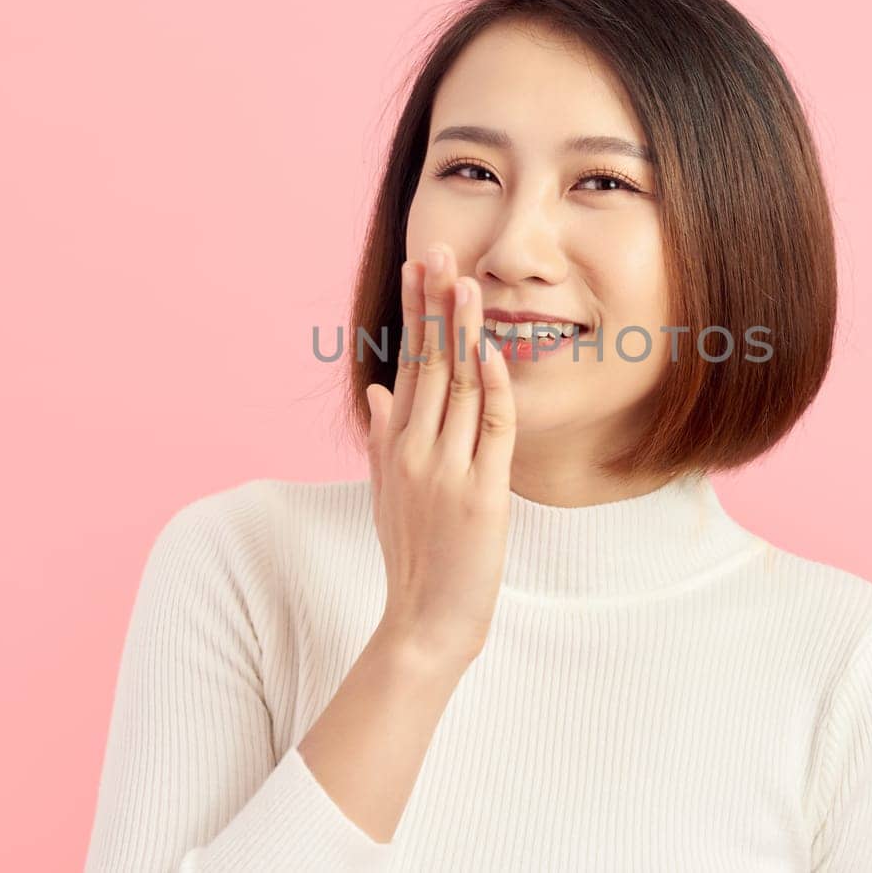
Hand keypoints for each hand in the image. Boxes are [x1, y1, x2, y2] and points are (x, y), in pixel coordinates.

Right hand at [364, 243, 517, 668]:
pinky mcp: (480, 494)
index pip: (407, 364)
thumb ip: (383, 438)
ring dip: (463, 332)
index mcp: (396, 446)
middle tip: (439, 251)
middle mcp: (415, 450)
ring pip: (456, 387)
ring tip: (468, 283)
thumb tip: (378, 389)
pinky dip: (491, 388)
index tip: (419, 267)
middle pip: (427, 364)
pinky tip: (492, 351)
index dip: (415, 313)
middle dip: (433, 305)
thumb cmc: (413, 557)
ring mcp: (446, 470)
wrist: (425, 621)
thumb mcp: (388, 493)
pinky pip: (489, 430)